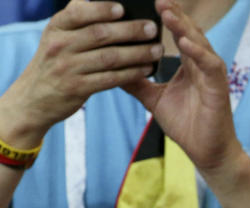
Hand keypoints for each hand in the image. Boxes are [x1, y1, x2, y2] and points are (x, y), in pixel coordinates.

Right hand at [0, 0, 161, 145]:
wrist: (34, 98)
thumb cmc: (54, 62)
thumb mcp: (56, 36)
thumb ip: (74, 18)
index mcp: (57, 27)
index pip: (78, 13)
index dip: (101, 9)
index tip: (122, 8)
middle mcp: (60, 45)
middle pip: (100, 34)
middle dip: (130, 30)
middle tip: (152, 29)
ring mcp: (69, 67)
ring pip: (110, 57)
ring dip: (137, 53)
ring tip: (157, 50)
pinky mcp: (79, 88)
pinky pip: (111, 78)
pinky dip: (132, 73)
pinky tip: (147, 69)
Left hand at [123, 0, 240, 171]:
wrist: (207, 152)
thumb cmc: (187, 126)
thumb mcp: (155, 100)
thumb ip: (138, 83)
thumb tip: (114, 69)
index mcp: (189, 66)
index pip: (177, 35)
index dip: (165, 18)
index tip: (148, 4)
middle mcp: (202, 66)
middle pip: (189, 32)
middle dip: (174, 15)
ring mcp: (212, 76)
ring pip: (200, 44)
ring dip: (184, 27)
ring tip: (168, 13)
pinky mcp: (219, 88)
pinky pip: (210, 65)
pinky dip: (199, 53)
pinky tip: (185, 42)